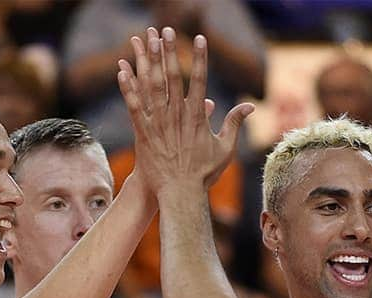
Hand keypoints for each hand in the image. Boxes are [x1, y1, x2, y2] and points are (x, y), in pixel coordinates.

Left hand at [117, 26, 252, 198]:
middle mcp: (177, 117)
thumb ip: (235, 124)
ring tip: (141, 39)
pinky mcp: (144, 134)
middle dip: (168, 51)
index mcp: (197, 117)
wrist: (180, 195)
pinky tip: (121, 69)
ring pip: (151, 87)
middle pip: (172, 77)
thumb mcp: (225, 149)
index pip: (199, 81)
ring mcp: (160, 124)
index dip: (199, 58)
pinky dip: (128, 87)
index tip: (199, 38)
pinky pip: (134, 106)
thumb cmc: (204, 174)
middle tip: (164, 29)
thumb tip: (250, 106)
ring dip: (146, 61)